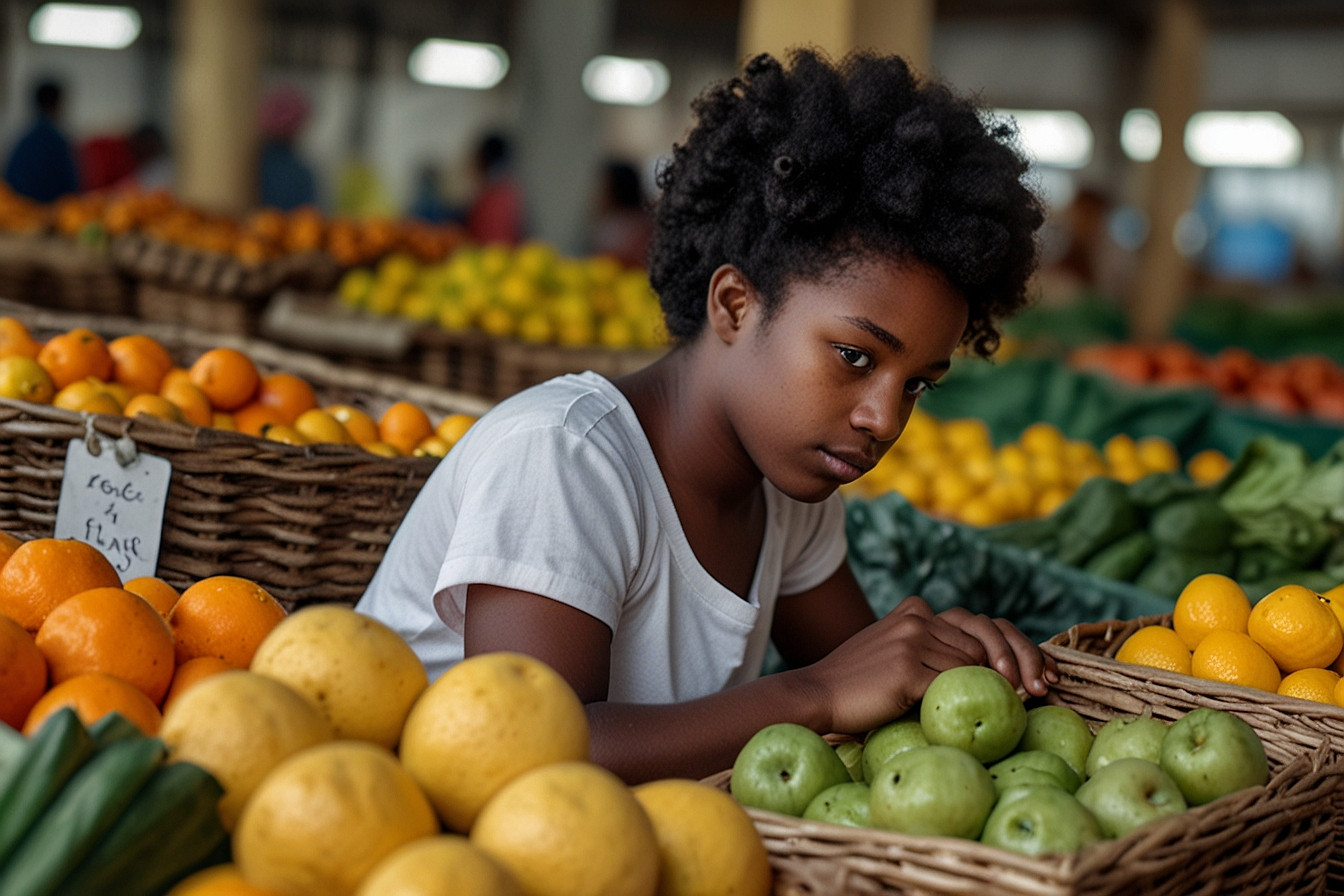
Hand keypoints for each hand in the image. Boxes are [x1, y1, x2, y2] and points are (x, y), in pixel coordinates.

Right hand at [793, 597, 1057, 734]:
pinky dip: (966, 702)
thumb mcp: (900, 652)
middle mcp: (917, 618)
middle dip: (1016, 669)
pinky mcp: (907, 668)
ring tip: (999, 709)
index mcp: (917, 609)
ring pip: (973, 667)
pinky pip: (954, 686)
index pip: (982, 625)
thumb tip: (995, 670)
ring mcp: (912, 640)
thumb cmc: (862, 685)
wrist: (818, 697)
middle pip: (985, 645)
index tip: (1045, 675)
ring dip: (987, 690)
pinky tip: (973, 715)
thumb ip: (936, 649)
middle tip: (1040, 692)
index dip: (1019, 649)